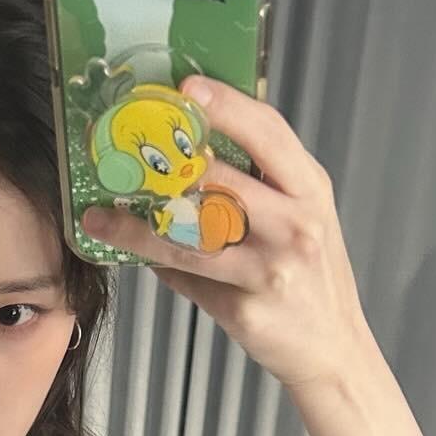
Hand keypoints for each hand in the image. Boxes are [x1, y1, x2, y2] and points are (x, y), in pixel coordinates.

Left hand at [79, 76, 373, 394]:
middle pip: (221, 180)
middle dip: (168, 167)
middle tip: (125, 156)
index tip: (187, 88)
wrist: (333, 347)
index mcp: (310, 190)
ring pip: (190, 237)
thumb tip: (194, 153)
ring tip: (102, 218)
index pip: (268, 133)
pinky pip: (189, 279)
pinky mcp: (244, 308)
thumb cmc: (313, 277)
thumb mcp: (305, 216)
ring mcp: (269, 269)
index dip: (226, 106)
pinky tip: (136, 255)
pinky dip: (159, 265)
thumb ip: (264, 183)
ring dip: (138, 227)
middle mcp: (295, 224)